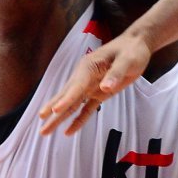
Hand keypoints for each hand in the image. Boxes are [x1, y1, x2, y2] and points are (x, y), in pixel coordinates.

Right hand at [38, 30, 153, 134]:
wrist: (136, 45)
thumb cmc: (131, 50)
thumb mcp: (126, 60)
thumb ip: (116, 74)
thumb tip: (105, 88)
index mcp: (88, 67)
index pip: (75, 86)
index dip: (65, 100)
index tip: (54, 111)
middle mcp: (84, 77)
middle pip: (67, 97)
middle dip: (53, 112)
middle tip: (41, 127)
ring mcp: (90, 86)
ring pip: (72, 105)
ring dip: (60, 118)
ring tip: (45, 131)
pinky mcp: (99, 93)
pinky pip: (86, 108)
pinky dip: (78, 120)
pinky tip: (69, 131)